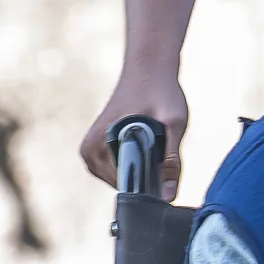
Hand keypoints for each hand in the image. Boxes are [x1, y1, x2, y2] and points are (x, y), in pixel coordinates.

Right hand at [80, 66, 190, 188]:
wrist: (148, 68)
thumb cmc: (159, 92)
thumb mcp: (173, 123)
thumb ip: (172, 161)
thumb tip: (168, 196)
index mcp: (99, 145)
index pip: (125, 187)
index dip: (151, 186)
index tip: (168, 171)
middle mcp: (89, 150)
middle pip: (123, 186)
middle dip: (147, 176)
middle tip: (161, 146)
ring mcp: (91, 151)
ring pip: (122, 180)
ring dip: (142, 169)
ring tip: (154, 141)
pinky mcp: (96, 150)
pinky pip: (118, 171)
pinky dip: (135, 164)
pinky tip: (147, 145)